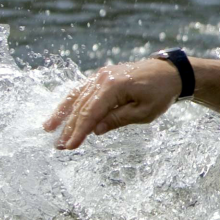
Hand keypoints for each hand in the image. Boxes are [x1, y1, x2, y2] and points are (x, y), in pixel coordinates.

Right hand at [43, 58, 182, 149]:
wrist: (170, 73)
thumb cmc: (160, 93)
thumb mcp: (144, 112)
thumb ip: (118, 119)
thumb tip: (95, 130)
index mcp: (114, 86)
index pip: (91, 112)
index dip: (79, 131)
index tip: (70, 146)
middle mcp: (103, 78)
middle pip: (81, 106)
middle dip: (68, 127)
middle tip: (58, 146)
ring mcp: (101, 75)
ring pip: (77, 96)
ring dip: (62, 113)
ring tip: (49, 129)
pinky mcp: (102, 76)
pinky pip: (82, 90)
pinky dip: (70, 101)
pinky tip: (61, 113)